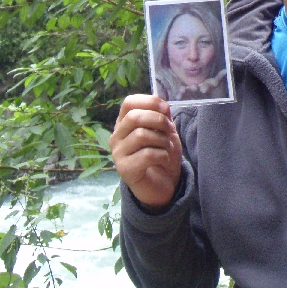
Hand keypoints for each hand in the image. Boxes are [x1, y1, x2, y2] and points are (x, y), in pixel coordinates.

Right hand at [110, 94, 182, 208]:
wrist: (161, 186)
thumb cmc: (161, 155)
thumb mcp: (165, 131)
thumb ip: (162, 116)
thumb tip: (162, 105)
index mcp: (124, 124)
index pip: (129, 103)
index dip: (150, 102)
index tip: (166, 110)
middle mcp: (116, 137)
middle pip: (134, 117)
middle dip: (159, 120)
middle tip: (170, 131)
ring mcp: (118, 154)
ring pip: (141, 135)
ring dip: (162, 140)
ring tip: (167, 148)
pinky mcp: (125, 170)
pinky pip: (147, 154)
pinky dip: (162, 155)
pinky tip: (164, 160)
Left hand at [177, 69, 227, 98]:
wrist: (204, 95)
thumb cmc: (209, 86)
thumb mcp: (215, 82)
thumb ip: (220, 77)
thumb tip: (225, 71)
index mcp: (206, 88)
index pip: (207, 87)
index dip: (206, 88)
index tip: (204, 89)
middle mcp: (199, 93)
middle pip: (197, 92)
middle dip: (194, 90)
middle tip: (193, 87)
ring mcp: (193, 95)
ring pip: (189, 95)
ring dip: (186, 93)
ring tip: (182, 90)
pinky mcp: (187, 96)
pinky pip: (183, 97)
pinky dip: (180, 96)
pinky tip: (177, 96)